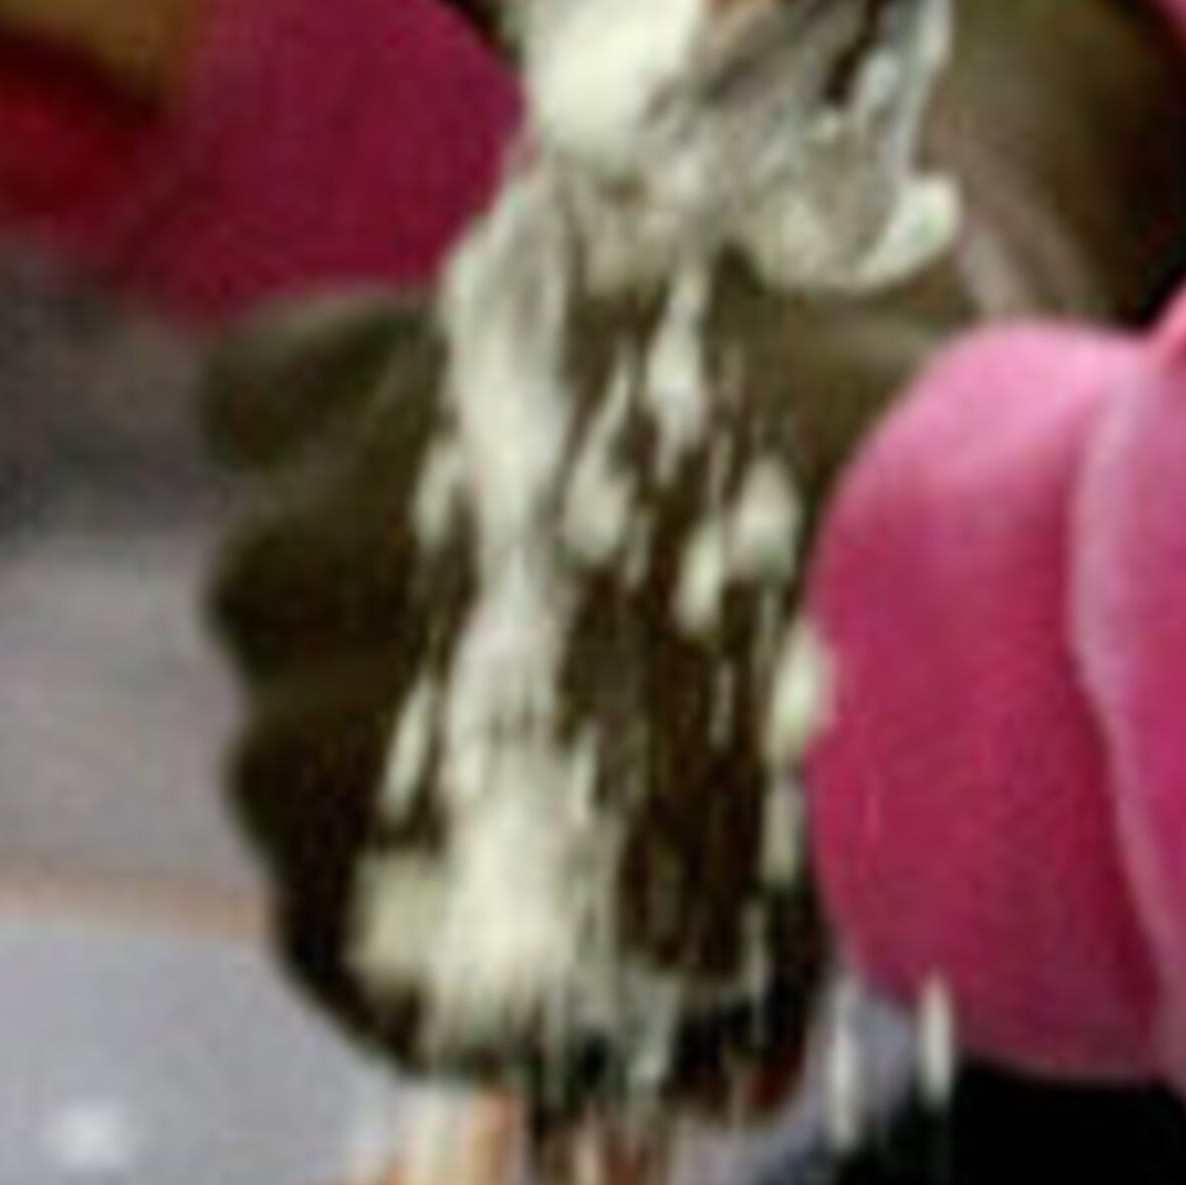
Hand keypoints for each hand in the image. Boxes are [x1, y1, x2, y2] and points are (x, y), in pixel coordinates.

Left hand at [198, 0, 1185, 1089]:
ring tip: (650, 856)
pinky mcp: (350, 932)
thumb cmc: (869, 443)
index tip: (487, 502)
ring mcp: (291, 762)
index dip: (370, 450)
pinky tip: (616, 967)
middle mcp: (271, 570)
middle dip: (433, 652)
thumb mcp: (749, 278)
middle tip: (622, 698)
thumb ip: (655, 277)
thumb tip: (659, 217)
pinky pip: (364, 951)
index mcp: (324, 396)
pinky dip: (473, 967)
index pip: (263, 400)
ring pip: (331, 791)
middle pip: (304, 608)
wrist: (922, 657)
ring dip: (463, 820)